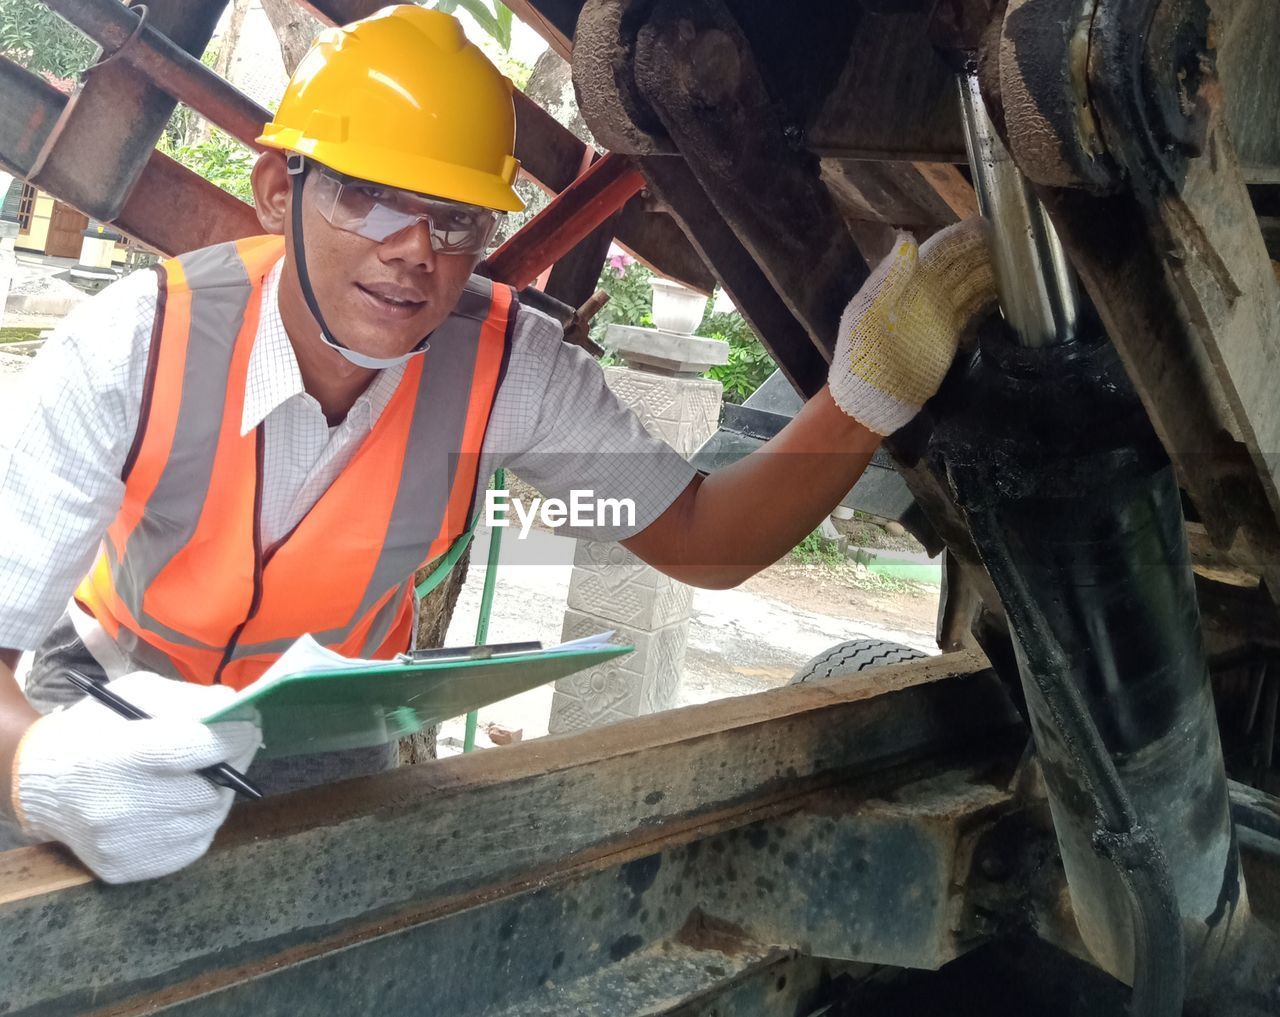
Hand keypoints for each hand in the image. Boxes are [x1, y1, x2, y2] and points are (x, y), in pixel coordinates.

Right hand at [10, 672, 259, 883]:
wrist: (41, 785)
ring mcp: (124, 844)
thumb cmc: (94, 730)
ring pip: (207, 820)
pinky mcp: (126, 869)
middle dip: (233, 764)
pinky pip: (191, 846)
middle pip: (209, 790)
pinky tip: (186, 802)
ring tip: (209, 773)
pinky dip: (199, 822)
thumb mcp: (134, 695)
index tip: (249, 725)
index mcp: (120, 755)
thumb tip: (233, 707)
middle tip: (239, 746)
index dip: (232, 737)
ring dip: (219, 793)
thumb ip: (187, 699)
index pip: (195, 749)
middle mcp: (121, 806)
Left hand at [828, 217, 996, 434]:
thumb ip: (891, 276)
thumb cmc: (862, 354)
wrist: (869, 397)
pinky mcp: (948, 337)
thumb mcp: (870, 312)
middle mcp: (923, 294)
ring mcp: (937, 316)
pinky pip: (971, 312)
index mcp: (903, 283)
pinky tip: (1007, 293)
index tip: (987, 225)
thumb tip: (908, 238)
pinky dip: (988, 301)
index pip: (938, 252)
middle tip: (1014, 242)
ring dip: (991, 274)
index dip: (961, 238)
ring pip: (969, 287)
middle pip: (959, 267)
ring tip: (1018, 262)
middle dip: (984, 252)